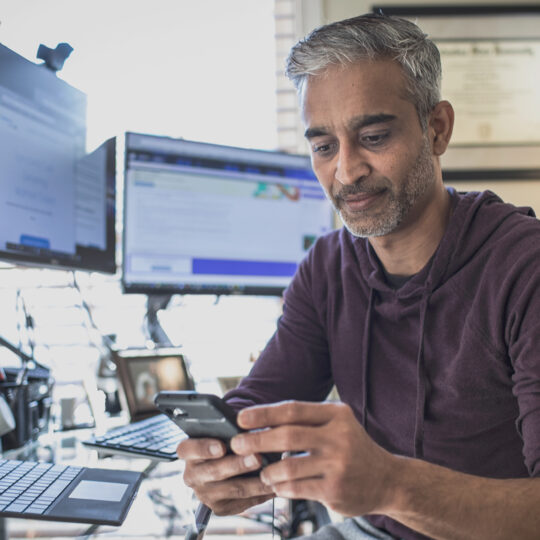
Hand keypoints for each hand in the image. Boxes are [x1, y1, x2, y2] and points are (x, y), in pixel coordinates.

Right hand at [176, 437, 275, 514]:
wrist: (225, 461)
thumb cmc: (225, 438)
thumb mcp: (222, 429)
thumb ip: (229, 428)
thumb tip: (248, 426)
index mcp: (188, 451)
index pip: (188, 449)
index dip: (203, 448)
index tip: (221, 446)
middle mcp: (192, 475)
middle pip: (214, 471)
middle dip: (238, 465)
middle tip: (257, 457)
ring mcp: (205, 494)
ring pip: (232, 489)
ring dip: (254, 482)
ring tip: (272, 473)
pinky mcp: (220, 508)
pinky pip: (243, 502)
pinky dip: (261, 493)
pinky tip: (275, 484)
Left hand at [230, 400, 397, 516]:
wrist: (387, 479)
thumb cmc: (351, 447)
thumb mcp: (336, 424)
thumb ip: (306, 422)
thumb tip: (261, 422)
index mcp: (336, 414)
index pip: (293, 410)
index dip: (263, 413)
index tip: (240, 418)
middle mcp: (339, 436)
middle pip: (287, 436)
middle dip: (256, 440)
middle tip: (236, 444)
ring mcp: (338, 464)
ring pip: (288, 466)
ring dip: (267, 470)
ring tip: (261, 471)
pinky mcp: (335, 490)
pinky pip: (296, 488)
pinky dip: (280, 487)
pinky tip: (276, 485)